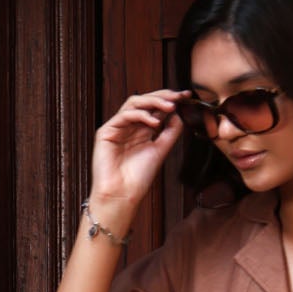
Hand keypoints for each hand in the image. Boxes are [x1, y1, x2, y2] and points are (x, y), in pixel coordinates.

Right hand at [89, 87, 187, 216]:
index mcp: (141, 130)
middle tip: (179, 96)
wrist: (122, 195)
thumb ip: (170, 132)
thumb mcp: (161, 150)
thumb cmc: (138, 178)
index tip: (186, 96)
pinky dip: (141, 115)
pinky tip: (154, 122)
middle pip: (144, 101)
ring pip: (134, 103)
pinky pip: (124, 115)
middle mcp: (129, 126)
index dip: (170, 100)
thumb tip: (178, 113)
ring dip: (153, 102)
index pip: (155, 108)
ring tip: (170, 106)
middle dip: (163, 96)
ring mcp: (117, 127)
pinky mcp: (106, 131)